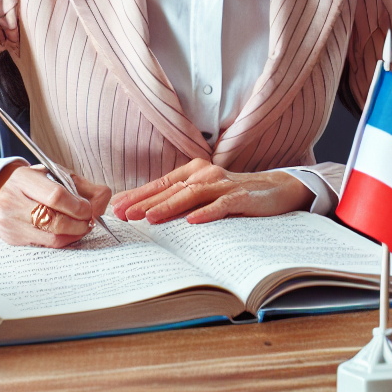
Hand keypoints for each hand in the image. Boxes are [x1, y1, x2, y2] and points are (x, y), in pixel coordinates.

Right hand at [0, 164, 111, 247]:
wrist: (9, 193)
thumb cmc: (40, 182)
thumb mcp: (59, 175)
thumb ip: (84, 187)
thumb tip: (102, 203)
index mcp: (23, 178)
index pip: (55, 196)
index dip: (77, 206)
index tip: (88, 209)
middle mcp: (10, 200)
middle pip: (53, 220)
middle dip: (78, 223)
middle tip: (89, 221)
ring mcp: (8, 222)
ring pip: (50, 237)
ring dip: (73, 235)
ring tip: (82, 227)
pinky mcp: (11, 239)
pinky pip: (44, 246)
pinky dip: (63, 241)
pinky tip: (69, 233)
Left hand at [111, 160, 312, 224]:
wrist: (275, 188)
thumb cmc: (233, 194)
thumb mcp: (204, 195)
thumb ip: (179, 200)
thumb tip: (143, 213)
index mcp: (194, 171)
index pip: (161, 183)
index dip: (139, 194)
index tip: (117, 207)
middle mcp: (207, 173)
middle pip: (172, 188)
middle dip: (146, 202)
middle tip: (124, 215)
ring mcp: (225, 184)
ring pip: (192, 194)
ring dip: (170, 206)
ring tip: (150, 218)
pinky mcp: (242, 196)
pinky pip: (222, 205)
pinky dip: (207, 212)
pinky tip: (193, 220)